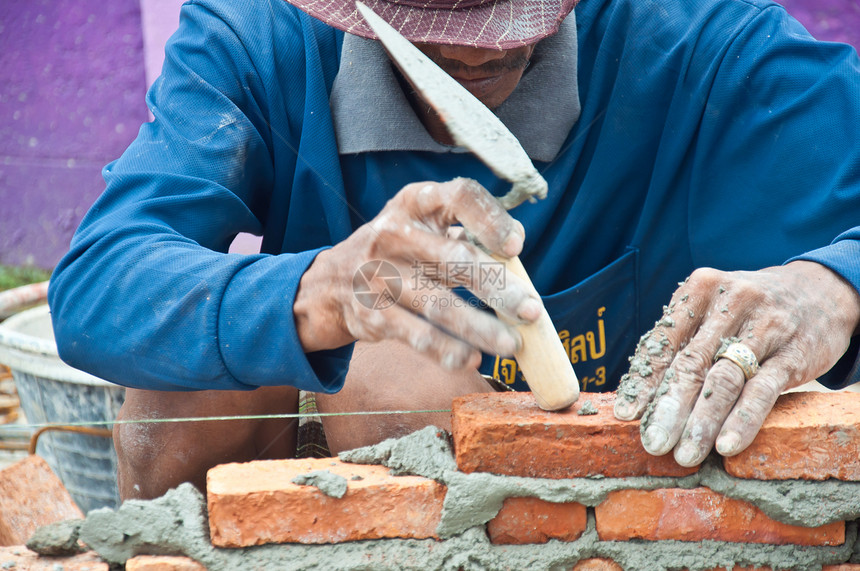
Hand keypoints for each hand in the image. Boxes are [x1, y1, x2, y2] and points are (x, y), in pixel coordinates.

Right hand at [294, 178, 542, 368]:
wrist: (334, 282)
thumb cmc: (401, 251)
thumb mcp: (425, 228)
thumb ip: (467, 235)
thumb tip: (515, 251)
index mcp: (415, 202)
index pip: (459, 196)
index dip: (490, 219)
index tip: (516, 246)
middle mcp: (394, 234)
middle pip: (454, 258)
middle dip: (498, 287)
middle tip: (531, 311)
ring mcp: (379, 275)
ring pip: (438, 305)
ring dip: (480, 328)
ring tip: (511, 345)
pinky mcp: (372, 313)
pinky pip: (417, 335)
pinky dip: (447, 350)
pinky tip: (471, 358)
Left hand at [614, 261, 859, 465]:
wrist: (818, 292)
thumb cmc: (746, 310)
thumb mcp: (712, 309)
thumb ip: (681, 341)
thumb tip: (641, 397)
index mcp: (700, 289)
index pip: (663, 341)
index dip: (643, 381)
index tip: (625, 415)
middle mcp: (731, 302)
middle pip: (691, 364)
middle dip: (669, 408)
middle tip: (652, 442)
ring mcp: (765, 326)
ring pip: (724, 380)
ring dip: (701, 421)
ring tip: (685, 454)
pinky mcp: (794, 352)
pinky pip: (763, 390)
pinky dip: (742, 419)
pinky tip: (726, 445)